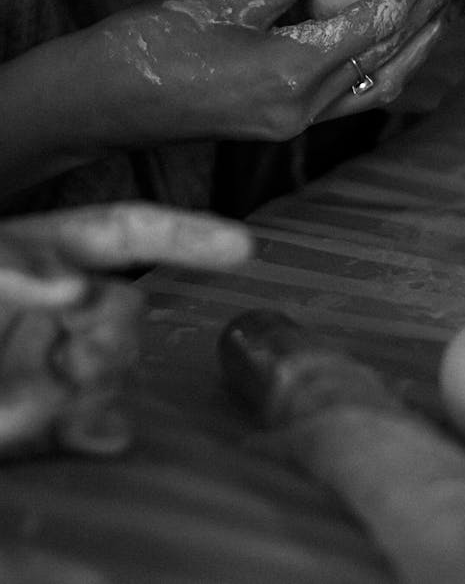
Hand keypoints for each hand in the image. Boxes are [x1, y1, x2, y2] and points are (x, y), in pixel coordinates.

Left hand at [0, 202, 252, 457]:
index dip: (190, 235)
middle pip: (129, 308)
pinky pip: (97, 426)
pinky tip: (93, 428)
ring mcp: (59, 363)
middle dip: (112, 325)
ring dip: (95, 376)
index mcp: (53, 253)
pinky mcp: (48, 419)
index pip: (133, 232)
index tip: (244, 244)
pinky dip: (98, 430)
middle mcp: (65, 307)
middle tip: (72, 343)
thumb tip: (76, 289)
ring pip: (117, 368)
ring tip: (56, 376)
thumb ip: (21, 273)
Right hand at [94, 0, 464, 144]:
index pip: (374, 21)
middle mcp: (301, 109)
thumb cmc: (144, 49)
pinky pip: (350, 94)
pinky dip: (379, 60)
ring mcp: (293, 123)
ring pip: (378, 83)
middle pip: (391, 56)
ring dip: (414, 40)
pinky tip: (393, 35)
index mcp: (287, 75)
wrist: (94, 107)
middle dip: (432, 10)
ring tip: (445, 1)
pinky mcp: (281, 122)